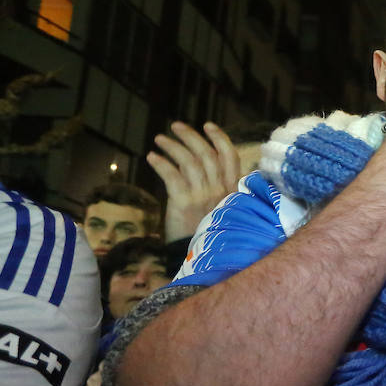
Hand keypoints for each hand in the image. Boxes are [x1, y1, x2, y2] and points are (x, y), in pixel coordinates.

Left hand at [148, 121, 243, 241]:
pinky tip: (151, 157)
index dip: (220, 138)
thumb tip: (213, 171)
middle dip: (191, 136)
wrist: (205, 260)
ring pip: (189, 161)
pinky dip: (161, 164)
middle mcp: (221, 189)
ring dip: (173, 146)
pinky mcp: (185, 202)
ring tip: (159, 139)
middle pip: (207, 154)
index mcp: (233, 190)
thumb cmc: (215, 235)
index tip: (208, 125)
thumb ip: (224, 190)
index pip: (230, 157)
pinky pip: (172, 176)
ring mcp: (203, 195)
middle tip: (176, 125)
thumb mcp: (227, 209)